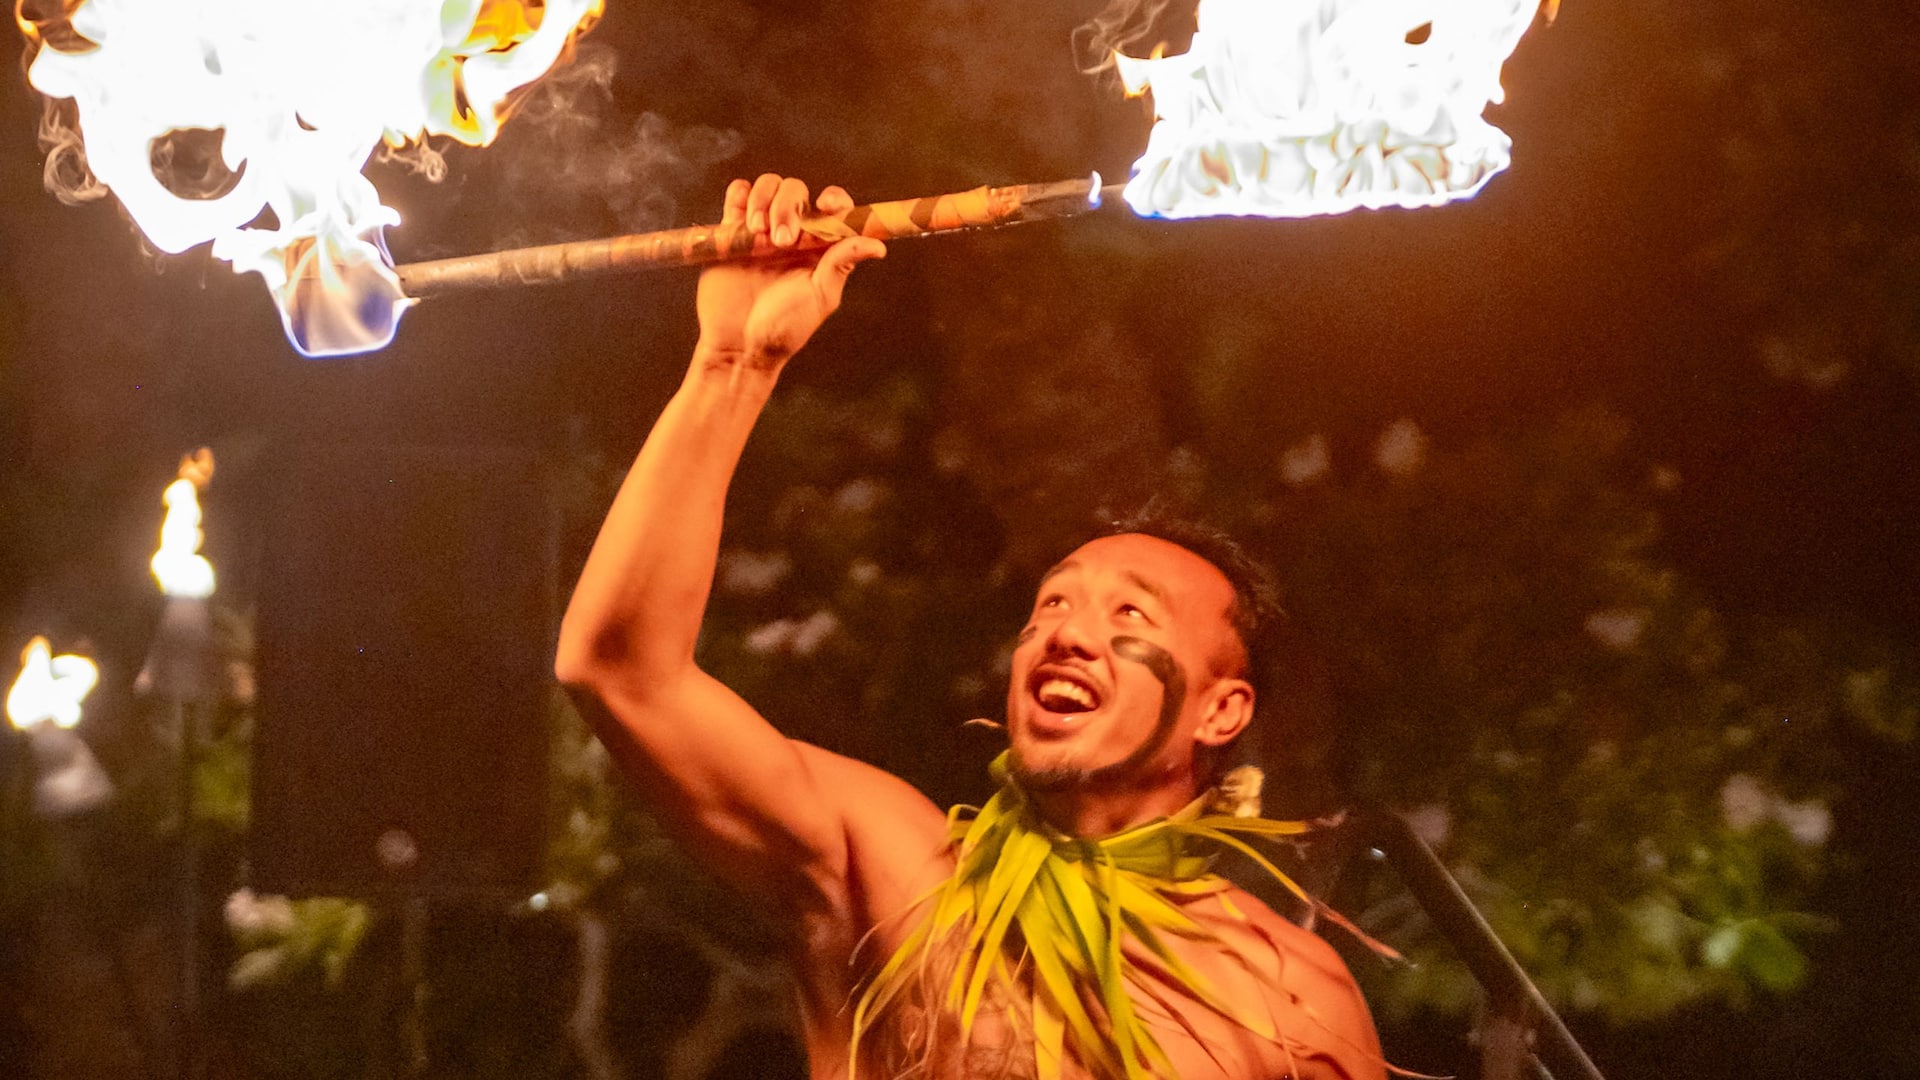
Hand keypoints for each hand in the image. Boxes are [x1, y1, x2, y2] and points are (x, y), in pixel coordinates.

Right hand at [694, 174, 886, 369]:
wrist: (738, 345)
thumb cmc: (783, 328)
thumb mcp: (819, 298)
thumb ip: (841, 265)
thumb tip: (879, 246)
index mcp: (819, 247)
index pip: (833, 208)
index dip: (832, 199)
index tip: (824, 206)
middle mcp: (793, 234)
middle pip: (795, 191)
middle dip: (788, 206)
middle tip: (781, 241)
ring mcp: (761, 231)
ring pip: (767, 187)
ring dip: (763, 199)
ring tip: (757, 231)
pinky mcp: (732, 233)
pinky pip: (736, 196)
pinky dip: (739, 194)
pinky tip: (741, 216)